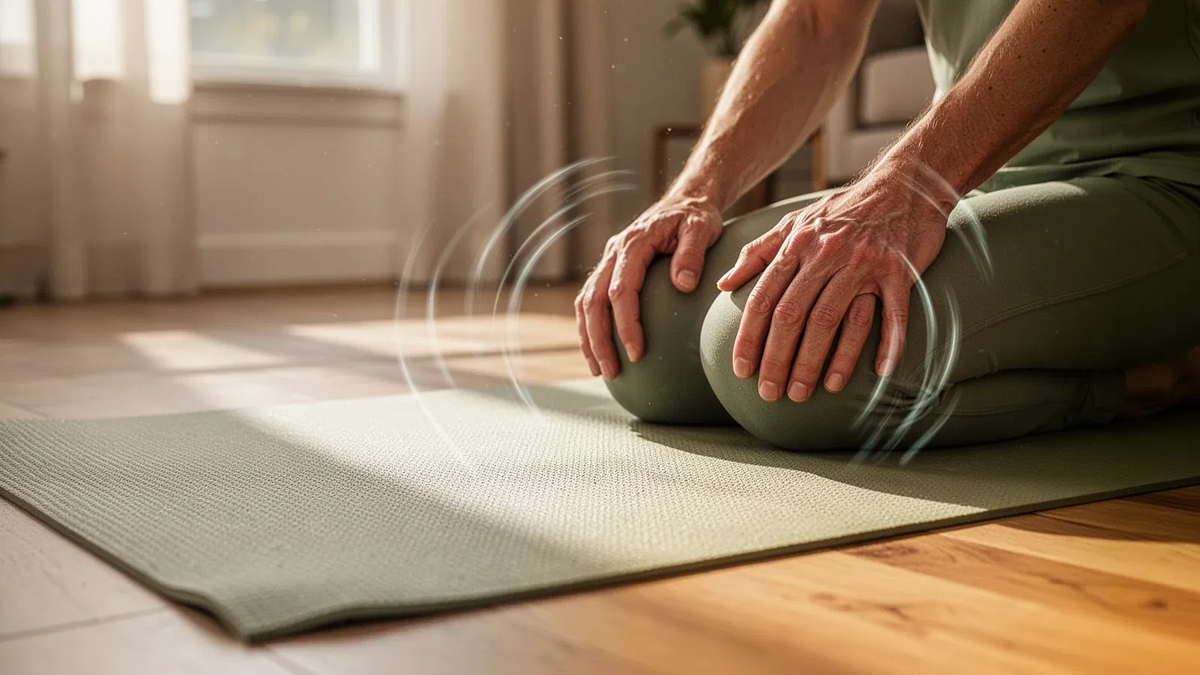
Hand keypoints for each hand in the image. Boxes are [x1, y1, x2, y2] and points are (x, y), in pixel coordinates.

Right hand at [576, 193, 722, 379]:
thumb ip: (692, 254)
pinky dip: (589, 328)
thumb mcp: (702, 228)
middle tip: (611, 372)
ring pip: (585, 304)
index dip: (625, 323)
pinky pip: (590, 301)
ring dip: (588, 338)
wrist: (685, 201)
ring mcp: (607, 262)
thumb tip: (683, 286)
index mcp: (633, 243)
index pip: (621, 290)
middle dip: (599, 340)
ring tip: (599, 370)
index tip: (636, 352)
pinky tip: (598, 353)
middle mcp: (613, 253)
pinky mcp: (609, 270)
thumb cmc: (696, 217)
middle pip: (593, 301)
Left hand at [716, 171, 948, 401]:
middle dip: (777, 359)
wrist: (904, 184)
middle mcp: (826, 254)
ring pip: (833, 320)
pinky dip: (886, 344)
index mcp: (797, 245)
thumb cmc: (844, 210)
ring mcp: (863, 263)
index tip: (741, 369)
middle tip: (770, 393)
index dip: (750, 337)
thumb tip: (724, 283)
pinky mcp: (898, 270)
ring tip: (805, 392)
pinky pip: (891, 314)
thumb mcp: (795, 223)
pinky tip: (878, 373)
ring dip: (818, 361)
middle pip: (793, 315)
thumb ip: (758, 253)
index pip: (764, 299)